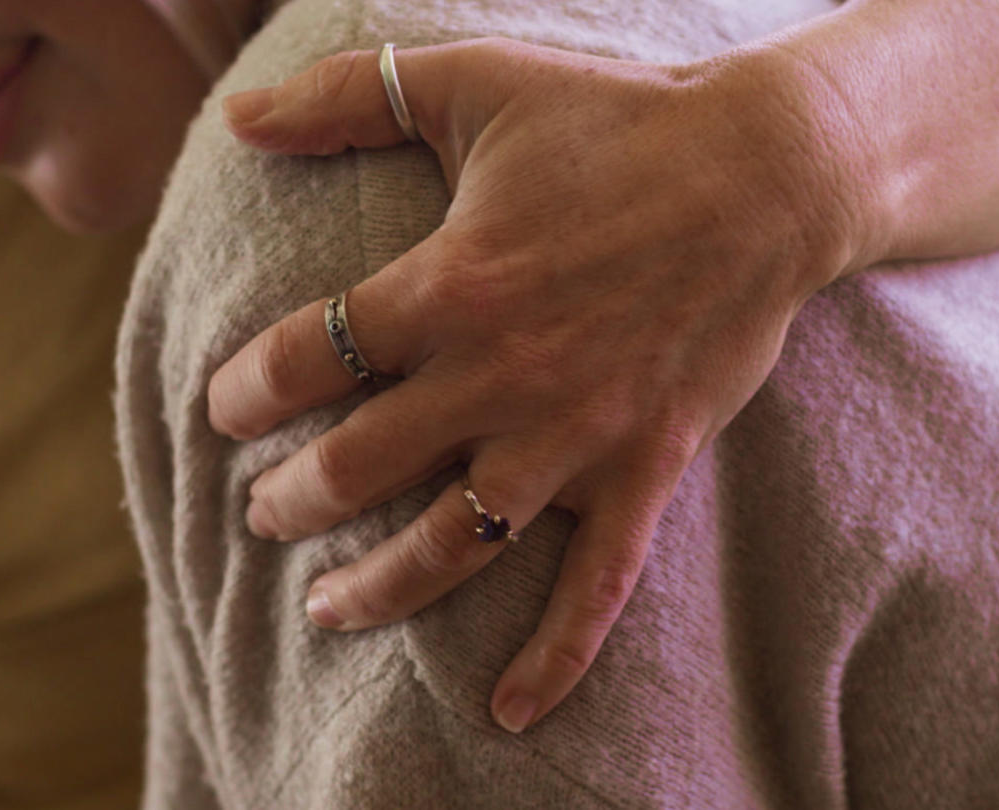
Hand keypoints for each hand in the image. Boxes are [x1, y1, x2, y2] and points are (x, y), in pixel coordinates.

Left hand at [210, 36, 875, 732]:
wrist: (770, 175)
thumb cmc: (619, 122)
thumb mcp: (476, 81)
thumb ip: (348, 91)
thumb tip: (236, 113)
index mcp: (449, 285)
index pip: (308, 360)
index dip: (247, 391)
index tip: (227, 409)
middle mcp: (499, 376)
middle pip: (357, 468)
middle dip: (290, 500)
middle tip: (263, 512)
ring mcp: (572, 436)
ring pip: (449, 545)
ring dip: (375, 587)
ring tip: (324, 608)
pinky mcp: (642, 469)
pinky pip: (593, 585)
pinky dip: (553, 656)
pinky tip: (508, 710)